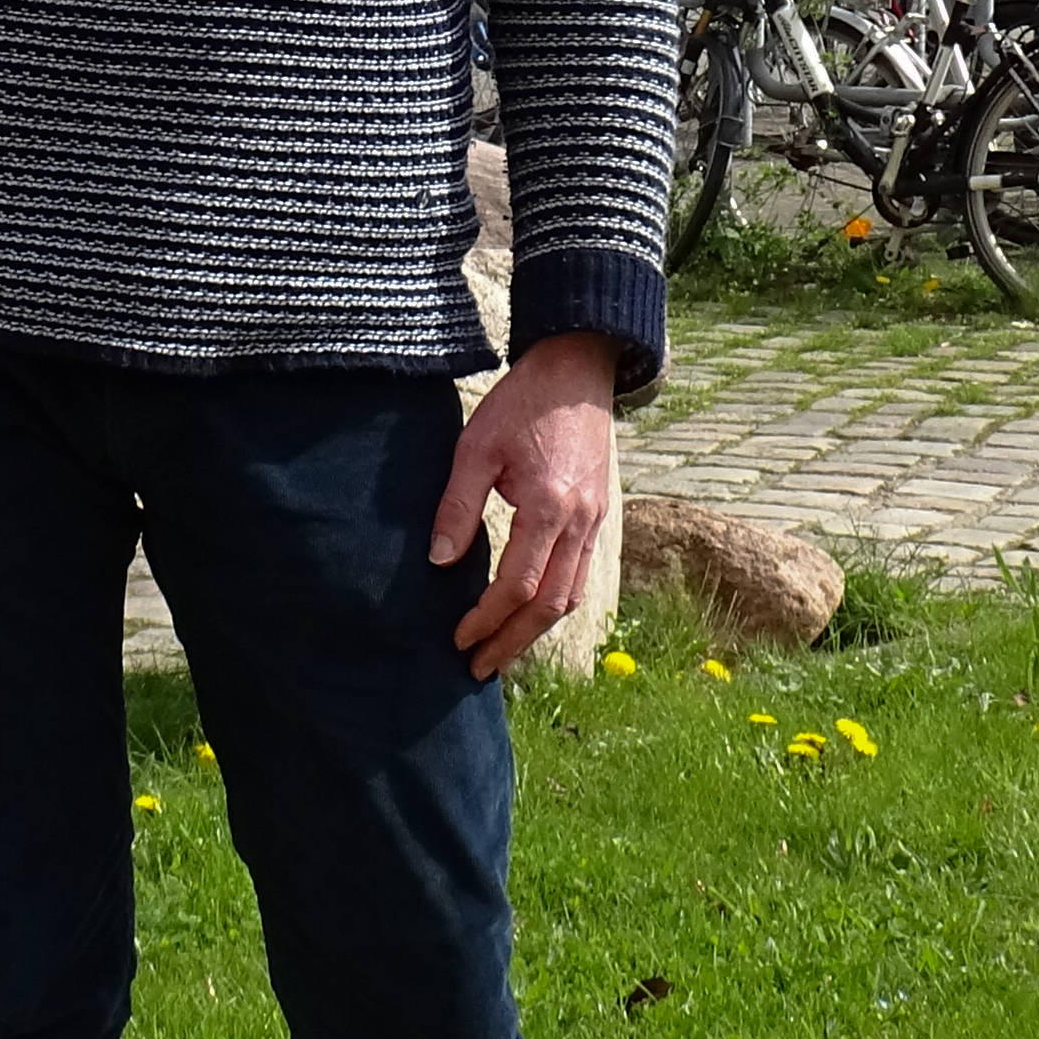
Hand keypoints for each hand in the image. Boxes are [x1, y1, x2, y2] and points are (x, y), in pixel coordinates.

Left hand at [434, 331, 617, 680]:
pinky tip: (531, 615)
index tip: (458, 639)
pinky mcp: (598, 514)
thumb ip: (457, 506)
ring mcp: (595, 520)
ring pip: (571, 596)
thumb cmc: (521, 403)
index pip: (518, 585)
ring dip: (536, 631)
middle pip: (550, 605)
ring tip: (502, 651)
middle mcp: (580, 522)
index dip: (487, 619)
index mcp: (549, 506)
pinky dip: (556, 604)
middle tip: (478, 668)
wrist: (576, 370)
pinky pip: (580, 575)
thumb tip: (440, 562)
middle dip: (512, 642)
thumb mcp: (476, 447)